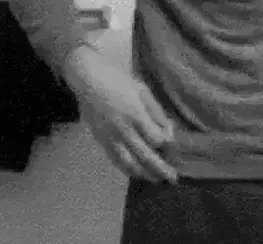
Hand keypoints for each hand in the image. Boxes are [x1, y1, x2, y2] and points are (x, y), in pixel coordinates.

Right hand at [63, 44, 177, 182]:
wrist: (89, 82)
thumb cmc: (119, 83)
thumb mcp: (143, 91)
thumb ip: (157, 112)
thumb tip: (168, 132)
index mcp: (135, 114)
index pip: (156, 139)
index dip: (166, 143)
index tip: (170, 142)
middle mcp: (123, 129)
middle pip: (145, 156)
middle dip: (161, 169)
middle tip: (173, 178)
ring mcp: (110, 138)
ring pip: (130, 164)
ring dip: (145, 174)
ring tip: (157, 179)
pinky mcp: (101, 142)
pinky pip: (116, 161)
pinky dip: (129, 170)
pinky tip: (138, 174)